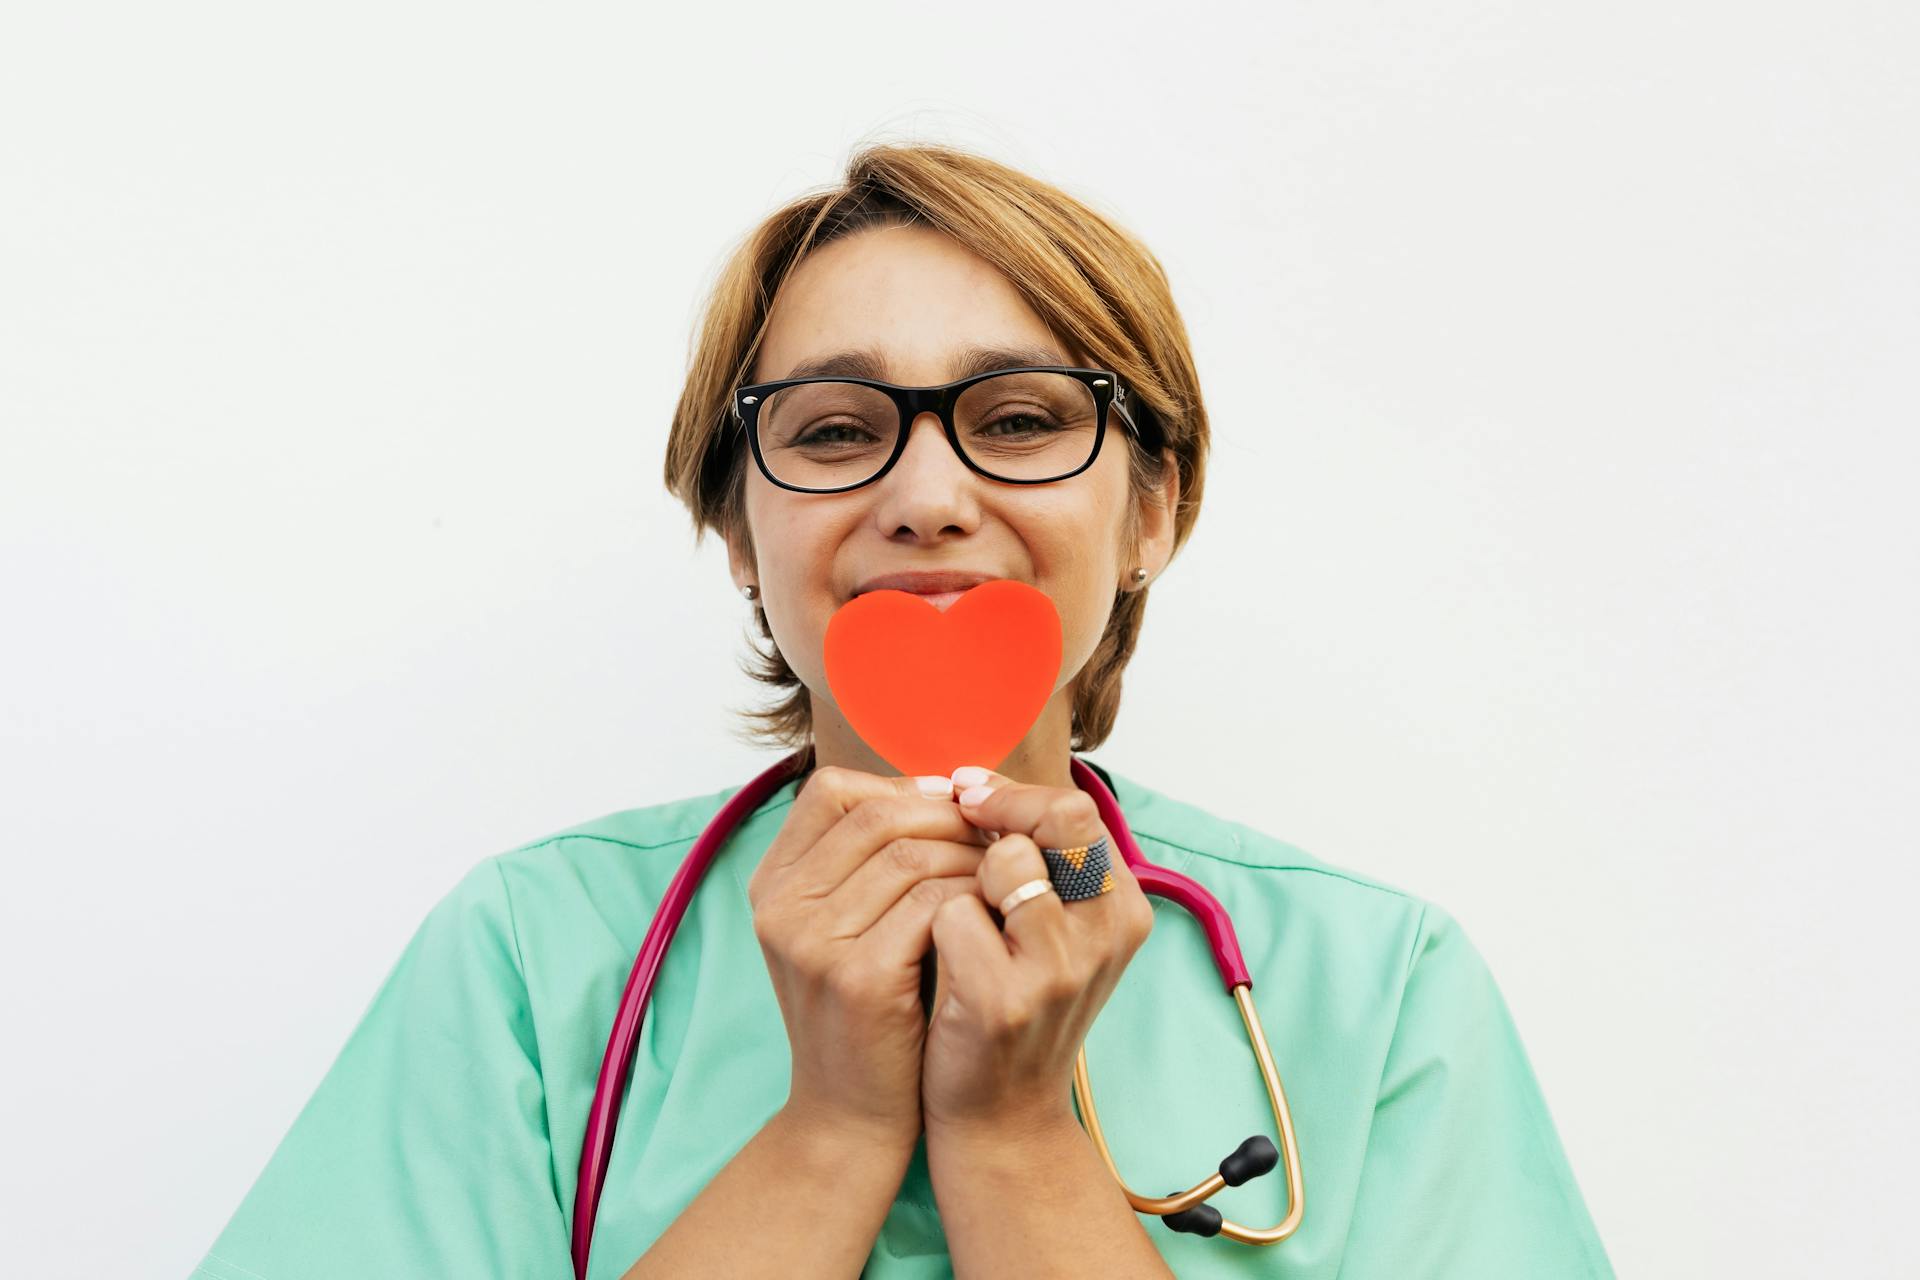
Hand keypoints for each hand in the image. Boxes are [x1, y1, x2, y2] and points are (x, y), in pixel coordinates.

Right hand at [745, 765, 994, 1143]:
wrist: (850, 1114)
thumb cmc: (869, 1009)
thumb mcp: (845, 926)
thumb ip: (871, 860)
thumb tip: (948, 787)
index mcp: (772, 882)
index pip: (831, 790)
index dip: (900, 786)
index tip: (953, 804)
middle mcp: (779, 904)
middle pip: (878, 815)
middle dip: (949, 816)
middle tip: (997, 832)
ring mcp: (812, 940)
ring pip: (912, 854)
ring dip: (971, 855)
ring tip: (1004, 871)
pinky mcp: (856, 976)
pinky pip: (932, 903)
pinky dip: (974, 898)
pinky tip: (996, 911)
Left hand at [919, 764, 1155, 1137]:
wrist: (998, 1117)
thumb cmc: (1009, 1003)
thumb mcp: (1044, 930)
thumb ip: (1032, 859)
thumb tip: (968, 779)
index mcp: (1123, 908)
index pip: (1079, 808)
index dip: (1015, 793)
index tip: (966, 793)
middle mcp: (1108, 934)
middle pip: (1058, 820)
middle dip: (996, 812)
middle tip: (952, 820)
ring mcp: (1062, 968)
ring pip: (1003, 860)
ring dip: (960, 871)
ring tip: (947, 908)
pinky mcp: (1007, 998)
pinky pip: (953, 913)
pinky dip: (930, 923)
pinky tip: (931, 956)